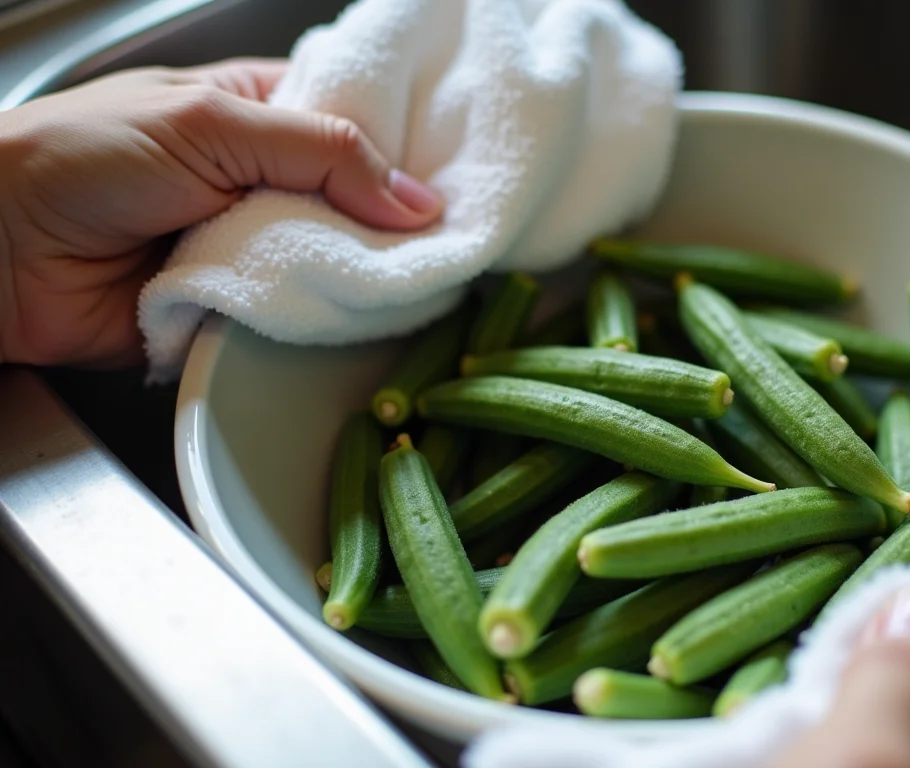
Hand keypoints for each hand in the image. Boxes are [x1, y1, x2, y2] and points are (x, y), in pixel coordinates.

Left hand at [0, 58, 443, 368]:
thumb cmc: (81, 157)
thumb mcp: (210, 123)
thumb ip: (321, 152)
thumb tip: (418, 203)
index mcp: (263, 113)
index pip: (361, 124)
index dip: (413, 149)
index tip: (470, 179)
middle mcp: (268, 181)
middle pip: (360, 204)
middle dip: (397, 225)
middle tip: (461, 244)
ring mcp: (255, 248)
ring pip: (337, 265)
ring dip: (364, 277)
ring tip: (425, 286)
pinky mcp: (239, 312)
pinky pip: (300, 319)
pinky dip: (323, 322)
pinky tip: (368, 322)